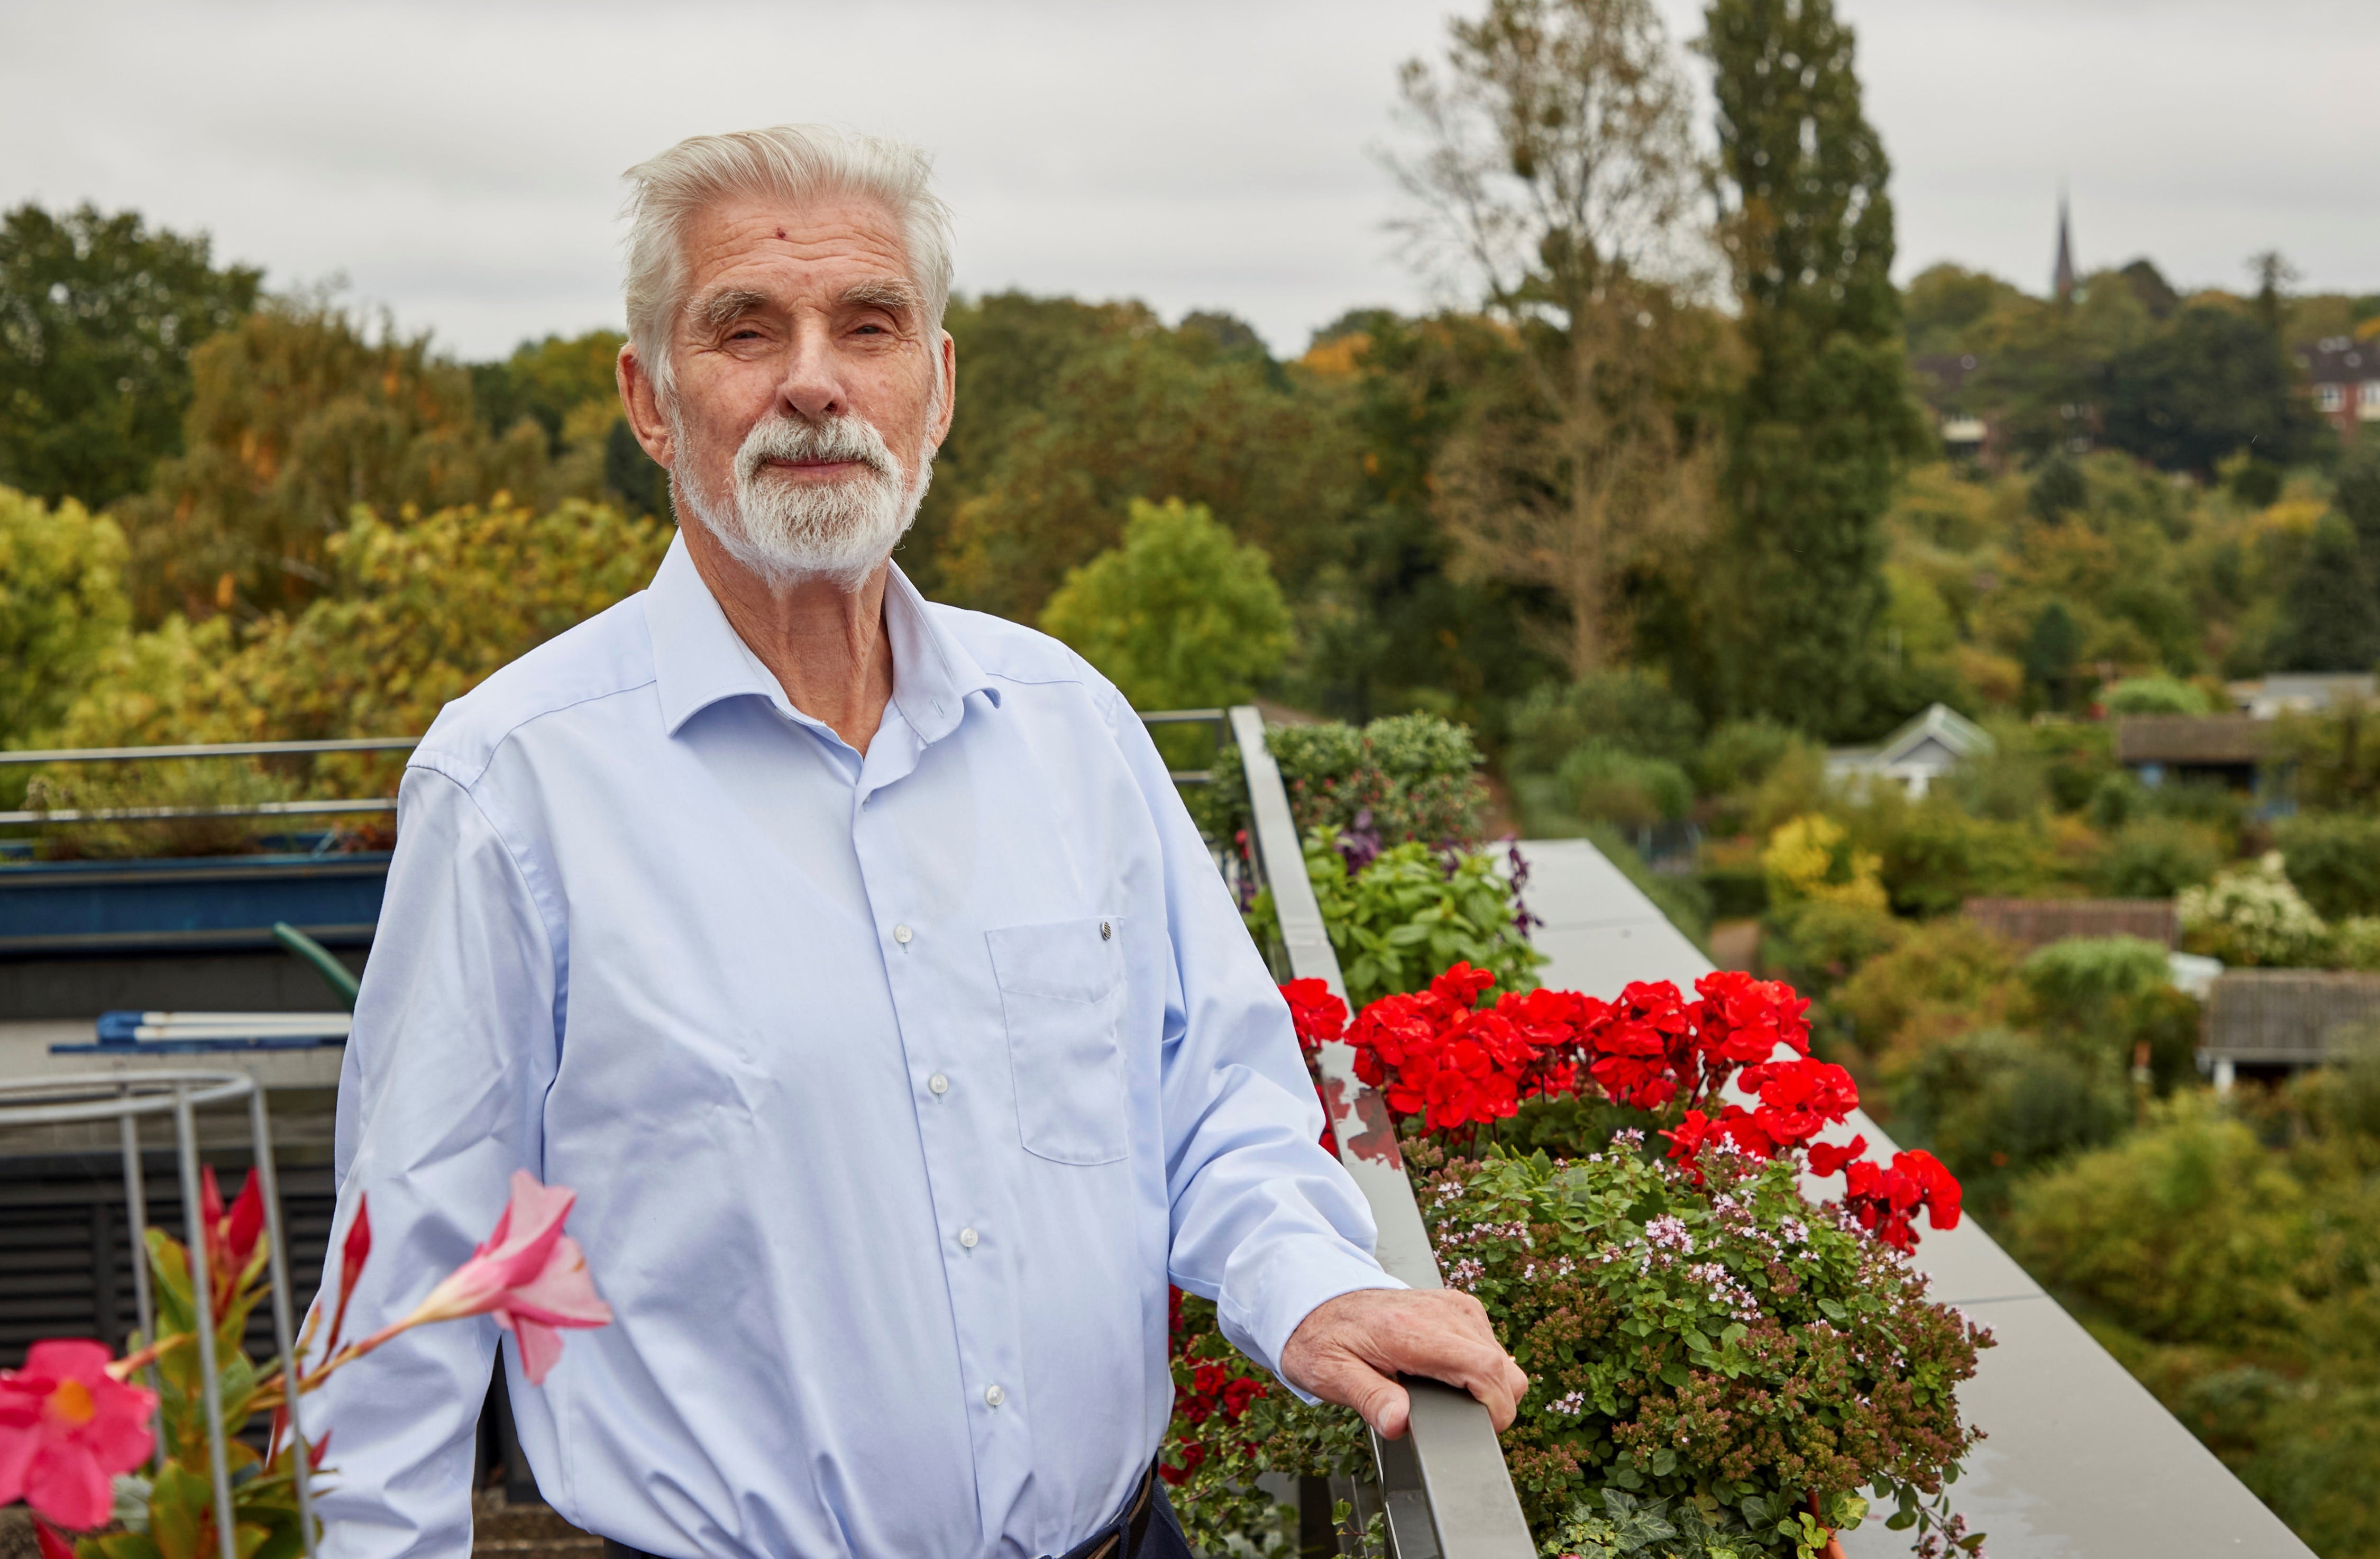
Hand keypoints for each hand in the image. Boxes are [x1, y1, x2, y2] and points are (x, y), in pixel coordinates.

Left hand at [1278, 1287, 1527, 1439]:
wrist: (1320, 1300)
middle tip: (1456, 1421)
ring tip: (1445, 1397)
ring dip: (1487, 1387)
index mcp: (1413, 1330)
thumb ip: (1369, 1399)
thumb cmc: (1324, 1339)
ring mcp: (1454, 1306)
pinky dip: (1481, 1370)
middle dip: (1494, 1406)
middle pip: (1503, 1368)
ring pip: (1503, 1360)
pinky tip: (1448, 1376)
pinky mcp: (1459, 1307)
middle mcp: (1442, 1312)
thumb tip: (1400, 1422)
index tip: (1480, 1431)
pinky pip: (1490, 1346)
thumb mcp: (1331, 1375)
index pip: (1485, 1368)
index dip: (1496, 1409)